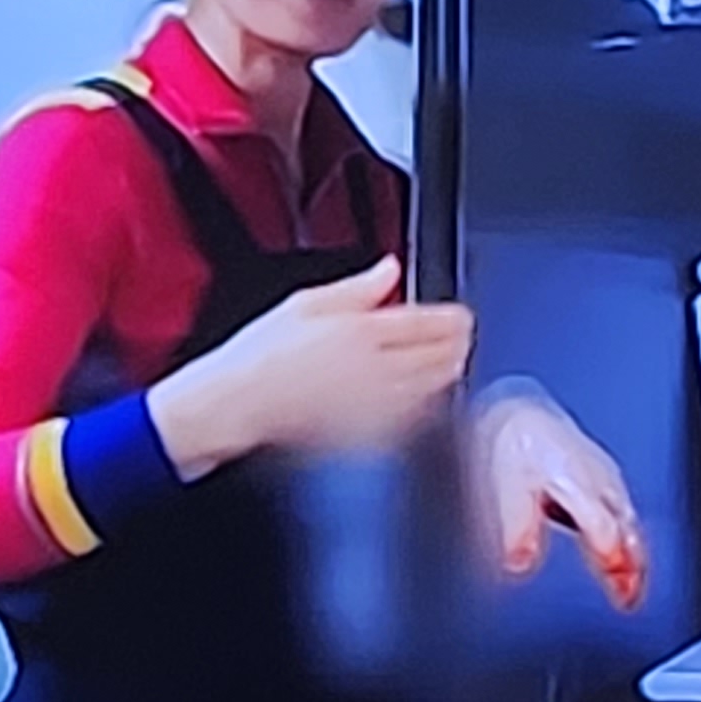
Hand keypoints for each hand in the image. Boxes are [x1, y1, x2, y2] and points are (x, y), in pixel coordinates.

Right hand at [149, 258, 475, 476]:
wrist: (238, 403)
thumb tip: (390, 269)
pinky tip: (422, 394)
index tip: (462, 316)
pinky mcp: (370, 432)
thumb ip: (358, 287)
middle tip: (462, 337)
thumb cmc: (261, 356)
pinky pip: (415, 416)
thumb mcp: (306, 303)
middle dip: (459, 344)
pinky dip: (428, 402)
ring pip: (435, 387)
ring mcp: (376, 404)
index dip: (455, 319)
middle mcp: (376, 369)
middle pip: (443, 356)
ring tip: (450, 360)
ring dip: (449, 371)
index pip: (431, 323)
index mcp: (362, 331)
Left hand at [473, 387, 646, 611]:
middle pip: (625, 527)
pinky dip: (622, 537)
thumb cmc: (513, 441)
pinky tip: (614, 553)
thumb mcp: (508, 485)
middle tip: (629, 598)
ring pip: (628, 519)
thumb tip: (520, 564)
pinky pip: (620, 510)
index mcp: (576, 478)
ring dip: (632, 554)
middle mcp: (597, 477)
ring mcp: (604, 474)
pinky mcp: (602, 473)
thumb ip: (518, 526)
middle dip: (631, 564)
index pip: (604, 526)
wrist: (517, 408)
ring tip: (629, 588)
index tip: (619, 588)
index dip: (612, 557)